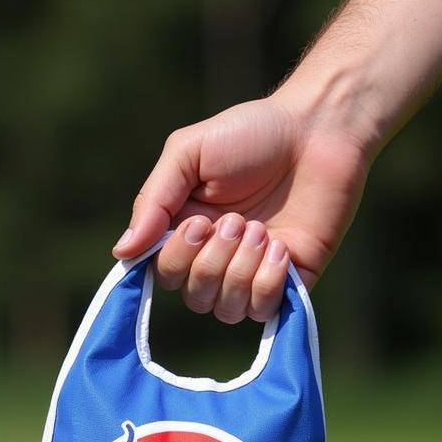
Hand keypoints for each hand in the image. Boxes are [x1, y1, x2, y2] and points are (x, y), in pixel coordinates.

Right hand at [111, 95, 373, 321]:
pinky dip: (268, 282)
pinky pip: (263, 311)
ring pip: (226, 309)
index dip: (177, 258)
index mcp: (186, 231)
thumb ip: (152, 202)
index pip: (162, 274)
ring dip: (240, 270)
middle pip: (193, 296)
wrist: (320, 130)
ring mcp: (253, 273)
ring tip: (261, 231)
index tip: (200, 222)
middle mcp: (216, 259)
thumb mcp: (187, 153)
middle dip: (213, 261)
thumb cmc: (252, 134)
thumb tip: (122, 253)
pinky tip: (281, 247)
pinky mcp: (291, 281)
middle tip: (237, 219)